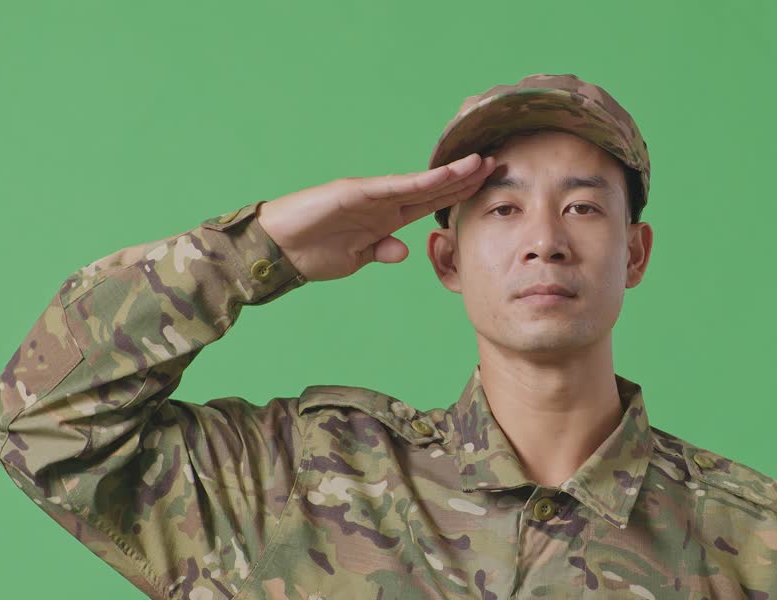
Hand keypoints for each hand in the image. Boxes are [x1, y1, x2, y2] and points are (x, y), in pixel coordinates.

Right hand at [255, 153, 496, 281]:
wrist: (278, 249)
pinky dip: (419, 182)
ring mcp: (371, 194)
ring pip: (420, 184)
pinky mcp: (354, 192)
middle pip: (433, 189)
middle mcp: (384, 202)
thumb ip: (381, 251)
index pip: (431, 204)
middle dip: (465, 178)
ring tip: (480, 164)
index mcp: (387, 218)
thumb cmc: (313, 252)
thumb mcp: (356, 259)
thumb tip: (404, 251)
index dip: (459, 195)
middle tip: (498, 165)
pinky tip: (444, 176)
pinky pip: (394, 188)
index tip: (487, 187)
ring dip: (450, 175)